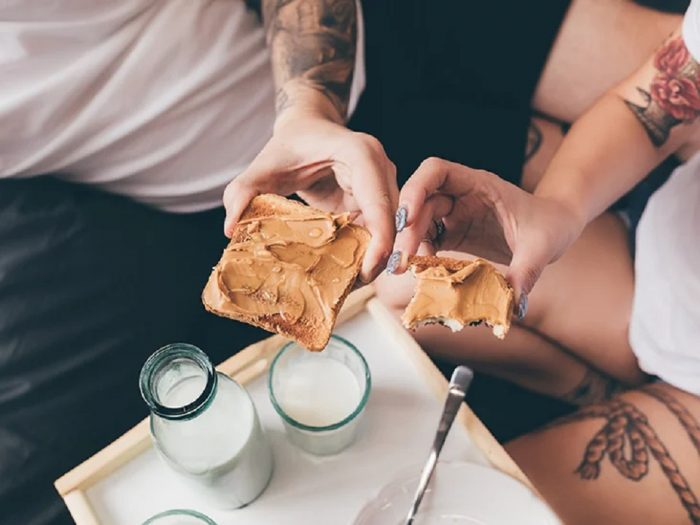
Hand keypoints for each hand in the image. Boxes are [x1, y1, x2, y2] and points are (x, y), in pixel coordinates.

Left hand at [223, 107, 397, 281]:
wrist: (308, 129)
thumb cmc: (290, 145)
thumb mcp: (263, 166)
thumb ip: (244, 191)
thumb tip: (231, 228)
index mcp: (360, 154)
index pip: (379, 199)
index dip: (379, 237)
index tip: (367, 270)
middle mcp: (380, 167)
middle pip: (391, 220)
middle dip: (378, 257)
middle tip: (353, 288)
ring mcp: (383, 184)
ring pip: (388, 229)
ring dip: (372, 257)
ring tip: (348, 285)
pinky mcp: (378, 199)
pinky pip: (378, 230)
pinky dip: (365, 251)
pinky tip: (346, 270)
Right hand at [389, 157, 584, 304]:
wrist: (556, 228)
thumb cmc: (551, 225)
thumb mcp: (542, 246)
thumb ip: (526, 271)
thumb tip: (514, 305)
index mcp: (479, 184)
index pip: (436, 172)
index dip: (415, 190)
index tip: (407, 218)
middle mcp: (462, 195)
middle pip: (421, 201)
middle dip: (407, 230)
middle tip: (400, 261)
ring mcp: (456, 213)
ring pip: (420, 221)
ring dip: (409, 243)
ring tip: (402, 268)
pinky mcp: (455, 233)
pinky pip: (430, 240)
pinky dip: (421, 254)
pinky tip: (420, 272)